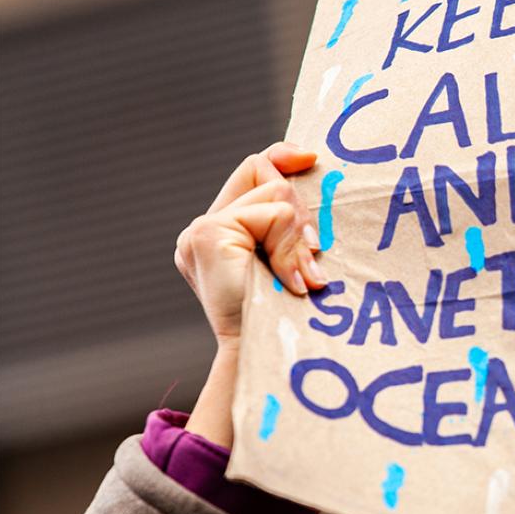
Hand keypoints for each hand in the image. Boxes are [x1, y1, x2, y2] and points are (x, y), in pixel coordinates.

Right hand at [174, 142, 325, 345]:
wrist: (264, 356)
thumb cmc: (287, 317)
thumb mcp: (291, 261)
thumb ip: (288, 225)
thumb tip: (309, 168)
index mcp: (221, 233)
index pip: (251, 170)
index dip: (280, 157)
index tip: (310, 159)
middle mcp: (204, 227)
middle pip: (265, 174)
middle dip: (300, 213)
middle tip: (312, 256)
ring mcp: (201, 229)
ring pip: (275, 193)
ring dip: (298, 238)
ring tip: (302, 277)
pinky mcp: (210, 234)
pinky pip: (273, 215)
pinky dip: (291, 247)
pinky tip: (292, 281)